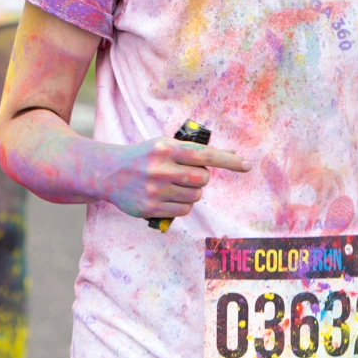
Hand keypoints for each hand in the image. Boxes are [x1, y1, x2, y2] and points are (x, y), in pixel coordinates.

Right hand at [102, 135, 251, 220]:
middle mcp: (160, 168)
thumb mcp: (165, 145)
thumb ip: (195, 151)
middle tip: (186, 175)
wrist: (109, 173)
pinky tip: (168, 198)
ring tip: (174, 186)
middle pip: (202, 179)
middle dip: (200, 179)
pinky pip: (183, 211)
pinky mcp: (149, 207)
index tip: (247, 165)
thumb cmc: (145, 156)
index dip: (228, 161)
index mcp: (165, 148)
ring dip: (191, 193)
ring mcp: (154, 189)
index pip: (204, 155)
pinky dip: (182, 206)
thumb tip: (231, 153)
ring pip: (194, 197)